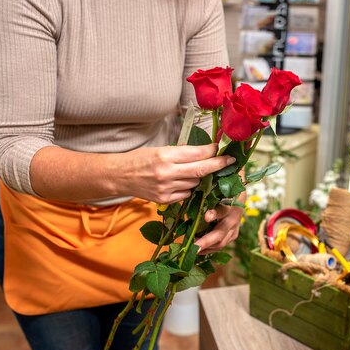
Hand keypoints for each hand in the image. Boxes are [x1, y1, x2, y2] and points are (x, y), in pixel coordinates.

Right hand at [118, 144, 234, 203]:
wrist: (120, 176)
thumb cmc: (141, 159)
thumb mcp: (161, 150)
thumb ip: (183, 152)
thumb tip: (207, 151)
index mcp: (166, 156)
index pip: (197, 154)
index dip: (213, 152)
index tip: (223, 149)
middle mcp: (167, 173)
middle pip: (201, 170)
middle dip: (218, 165)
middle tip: (229, 161)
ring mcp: (166, 188)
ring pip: (195, 182)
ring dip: (199, 177)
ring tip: (192, 171)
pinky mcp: (164, 200)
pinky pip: (186, 194)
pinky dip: (188, 188)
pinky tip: (182, 182)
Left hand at [195, 198, 243, 253]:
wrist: (239, 197)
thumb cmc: (222, 194)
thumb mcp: (215, 193)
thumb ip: (205, 198)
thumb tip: (189, 202)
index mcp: (228, 206)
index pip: (222, 210)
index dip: (214, 214)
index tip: (206, 217)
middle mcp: (233, 219)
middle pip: (220, 233)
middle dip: (206, 241)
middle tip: (194, 247)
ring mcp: (234, 229)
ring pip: (221, 243)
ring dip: (206, 248)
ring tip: (192, 250)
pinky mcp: (233, 235)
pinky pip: (221, 245)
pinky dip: (209, 249)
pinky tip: (198, 250)